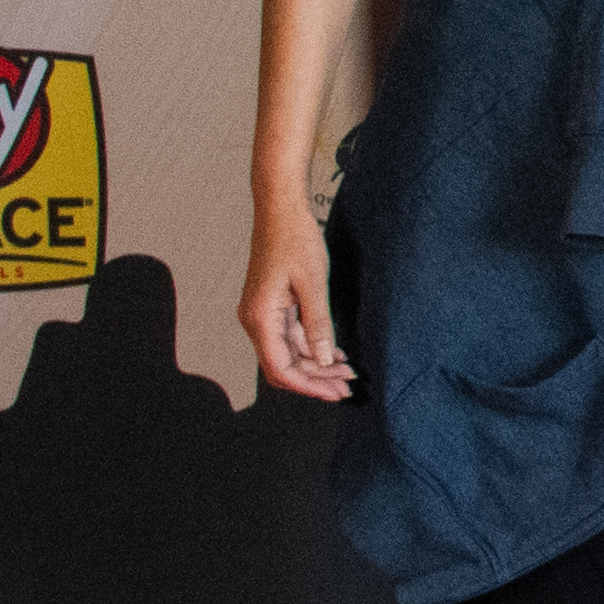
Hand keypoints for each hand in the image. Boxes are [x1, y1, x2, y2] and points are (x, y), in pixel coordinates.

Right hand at [238, 200, 353, 401]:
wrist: (280, 210)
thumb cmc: (294, 239)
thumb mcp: (313, 284)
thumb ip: (318, 325)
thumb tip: (325, 360)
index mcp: (260, 318)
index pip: (281, 368)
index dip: (309, 385)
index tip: (335, 393)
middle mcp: (256, 321)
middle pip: (283, 366)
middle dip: (315, 379)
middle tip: (346, 387)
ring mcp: (263, 315)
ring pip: (289, 353)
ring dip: (316, 365)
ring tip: (347, 373)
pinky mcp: (272, 308)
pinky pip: (291, 337)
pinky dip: (312, 348)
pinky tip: (336, 354)